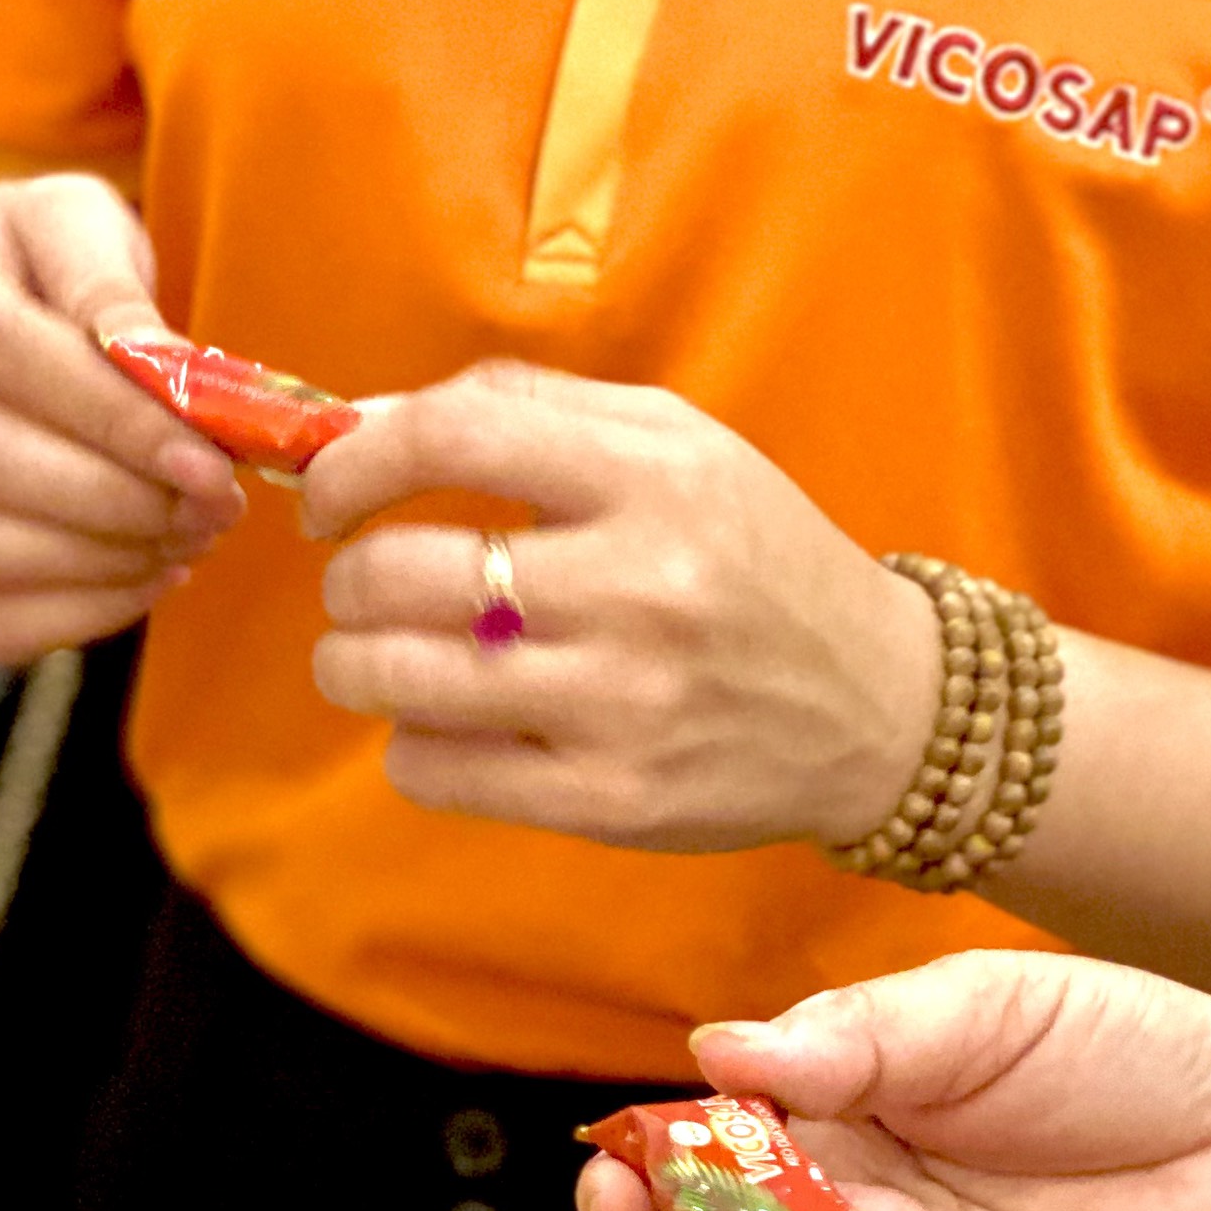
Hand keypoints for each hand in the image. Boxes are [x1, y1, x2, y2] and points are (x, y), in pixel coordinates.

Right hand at [0, 174, 243, 658]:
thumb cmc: (22, 280)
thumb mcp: (69, 230)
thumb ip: (110, 281)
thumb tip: (164, 367)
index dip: (110, 413)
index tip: (206, 459)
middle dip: (116, 495)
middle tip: (214, 507)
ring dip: (103, 556)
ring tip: (190, 536)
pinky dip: (81, 609)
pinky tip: (149, 574)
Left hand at [302, 364, 937, 850]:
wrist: (882, 704)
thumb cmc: (757, 562)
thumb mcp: (679, 444)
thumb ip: (527, 411)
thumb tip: (361, 422)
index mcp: (654, 477)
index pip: (451, 437)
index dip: (353, 463)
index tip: (329, 494)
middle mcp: (640, 587)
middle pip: (404, 572)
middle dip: (349, 581)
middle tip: (363, 590)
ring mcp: (624, 703)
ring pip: (403, 681)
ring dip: (353, 666)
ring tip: (369, 659)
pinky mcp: (613, 799)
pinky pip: (442, 774)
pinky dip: (410, 750)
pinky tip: (438, 730)